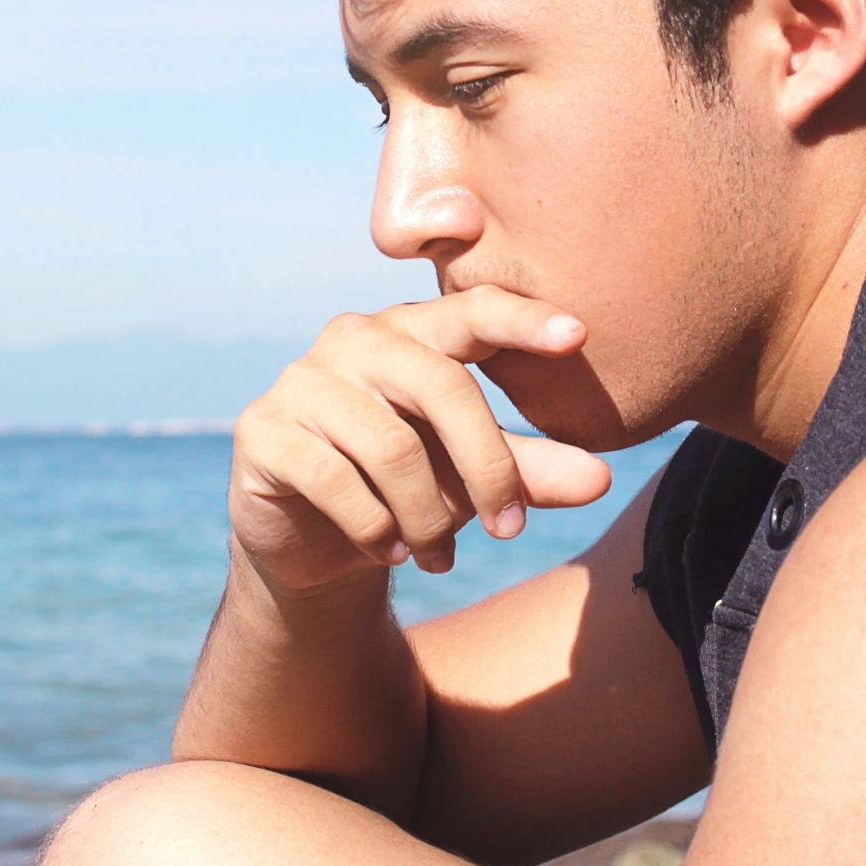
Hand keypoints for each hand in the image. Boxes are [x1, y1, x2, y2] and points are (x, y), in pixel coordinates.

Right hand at [229, 286, 614, 595]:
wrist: (314, 548)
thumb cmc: (408, 491)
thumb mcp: (474, 480)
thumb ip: (530, 471)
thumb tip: (602, 478)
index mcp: (412, 331)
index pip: (471, 310)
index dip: (522, 320)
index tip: (579, 335)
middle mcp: (354, 339)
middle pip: (443, 386)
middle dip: (487, 466)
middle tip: (509, 529)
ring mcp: (302, 380)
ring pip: (392, 447)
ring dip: (428, 517)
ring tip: (440, 555)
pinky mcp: (262, 432)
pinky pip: (335, 481)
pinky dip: (375, 529)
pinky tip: (389, 552)